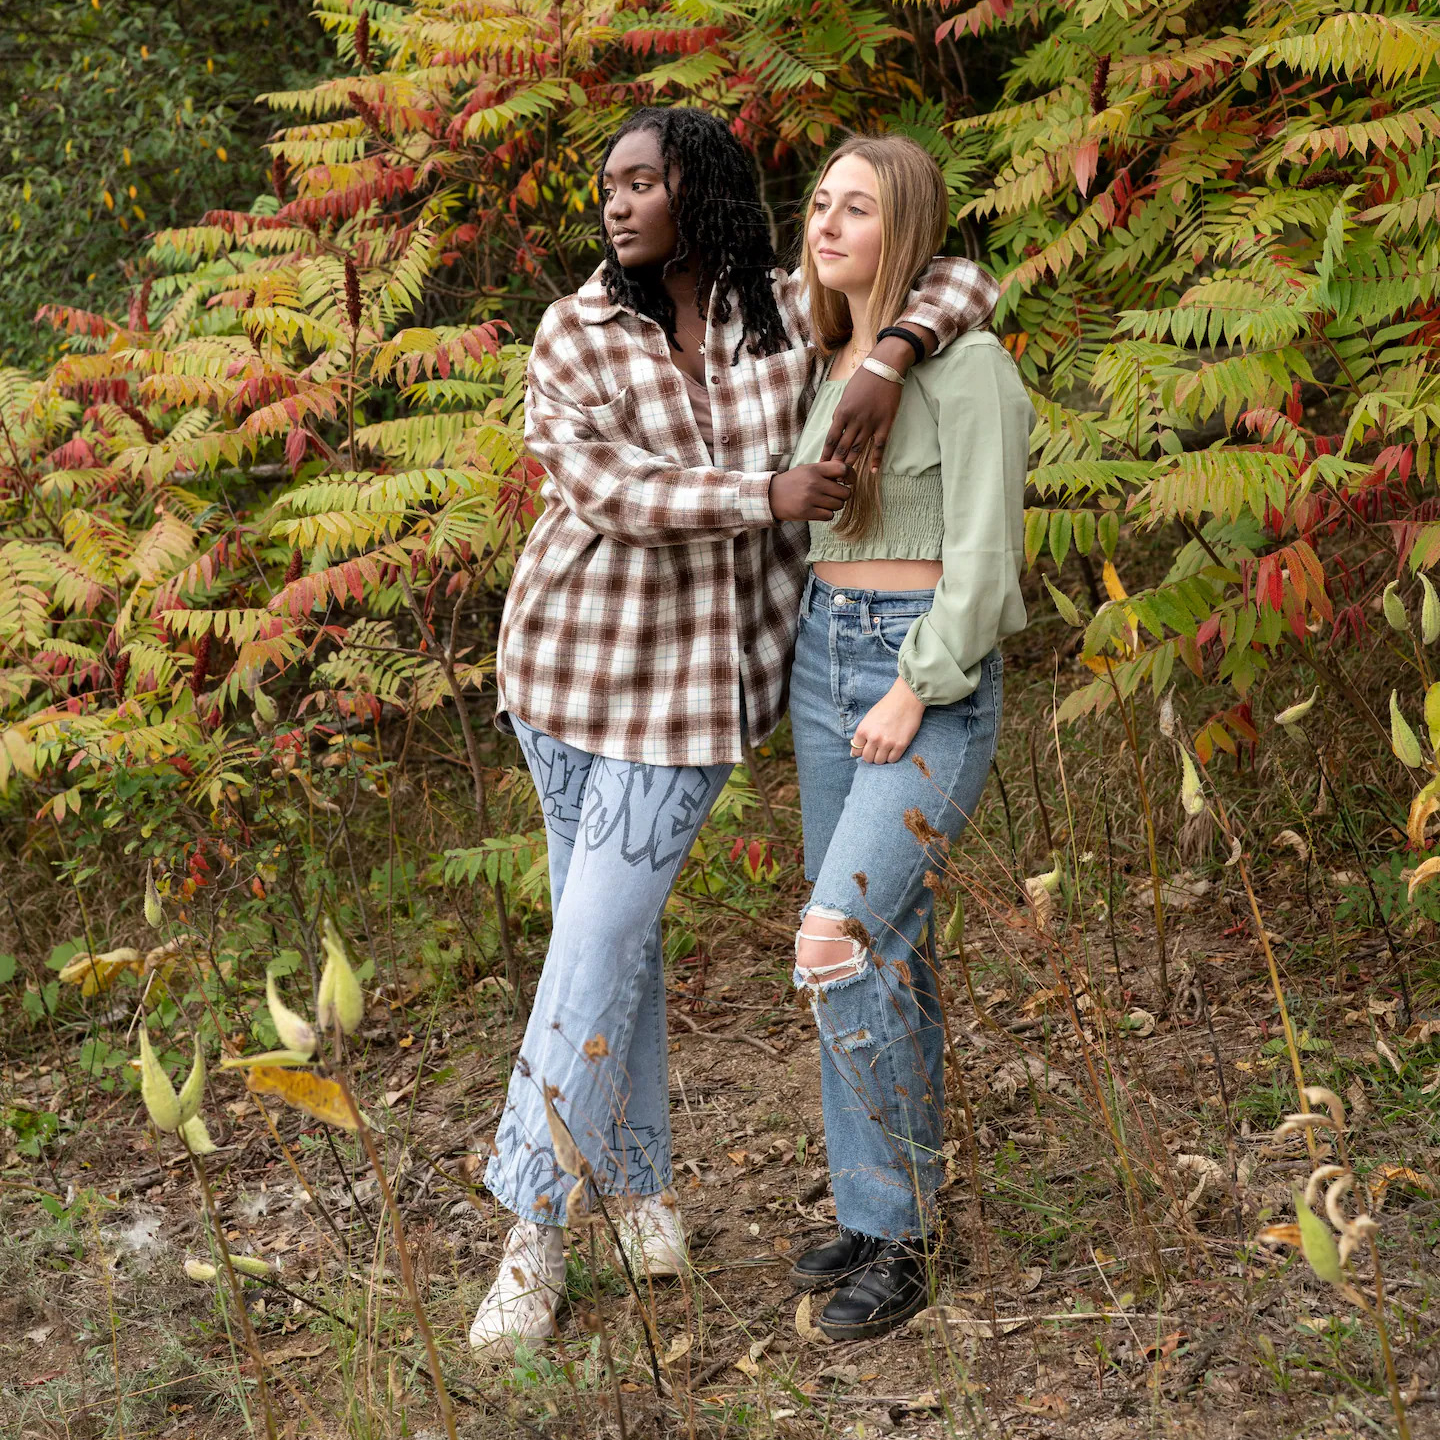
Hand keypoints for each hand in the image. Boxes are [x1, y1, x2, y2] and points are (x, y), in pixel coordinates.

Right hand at [769, 461, 850, 521]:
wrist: (770, 496)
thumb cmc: (792, 482)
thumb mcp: (807, 469)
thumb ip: (825, 470)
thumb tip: (848, 476)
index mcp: (814, 469)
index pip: (843, 469)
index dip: (851, 475)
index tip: (849, 481)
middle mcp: (814, 483)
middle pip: (845, 492)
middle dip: (842, 495)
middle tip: (835, 495)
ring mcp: (810, 498)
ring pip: (838, 505)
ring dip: (835, 505)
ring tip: (824, 502)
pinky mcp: (807, 512)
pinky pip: (829, 516)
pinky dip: (827, 514)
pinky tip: (819, 510)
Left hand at [820, 329, 933, 472]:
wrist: (885, 368)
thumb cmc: (863, 379)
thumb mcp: (845, 395)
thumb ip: (841, 414)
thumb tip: (836, 429)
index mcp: (842, 412)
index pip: (831, 438)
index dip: (825, 454)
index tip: (820, 465)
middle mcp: (855, 420)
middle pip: (842, 447)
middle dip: (835, 463)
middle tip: (830, 477)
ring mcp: (870, 423)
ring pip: (858, 448)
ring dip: (850, 463)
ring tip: (845, 477)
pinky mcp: (885, 424)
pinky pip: (879, 446)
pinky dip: (875, 459)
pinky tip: (871, 470)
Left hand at [850, 678, 925, 764]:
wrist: (905, 699)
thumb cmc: (886, 707)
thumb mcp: (868, 719)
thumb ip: (862, 735)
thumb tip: (854, 753)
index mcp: (863, 730)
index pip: (856, 750)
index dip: (860, 751)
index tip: (865, 749)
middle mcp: (873, 738)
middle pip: (867, 758)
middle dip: (870, 756)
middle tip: (876, 750)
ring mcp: (887, 743)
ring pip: (879, 761)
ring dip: (881, 757)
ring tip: (885, 749)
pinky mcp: (900, 745)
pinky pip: (892, 760)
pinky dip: (891, 757)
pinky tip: (893, 749)